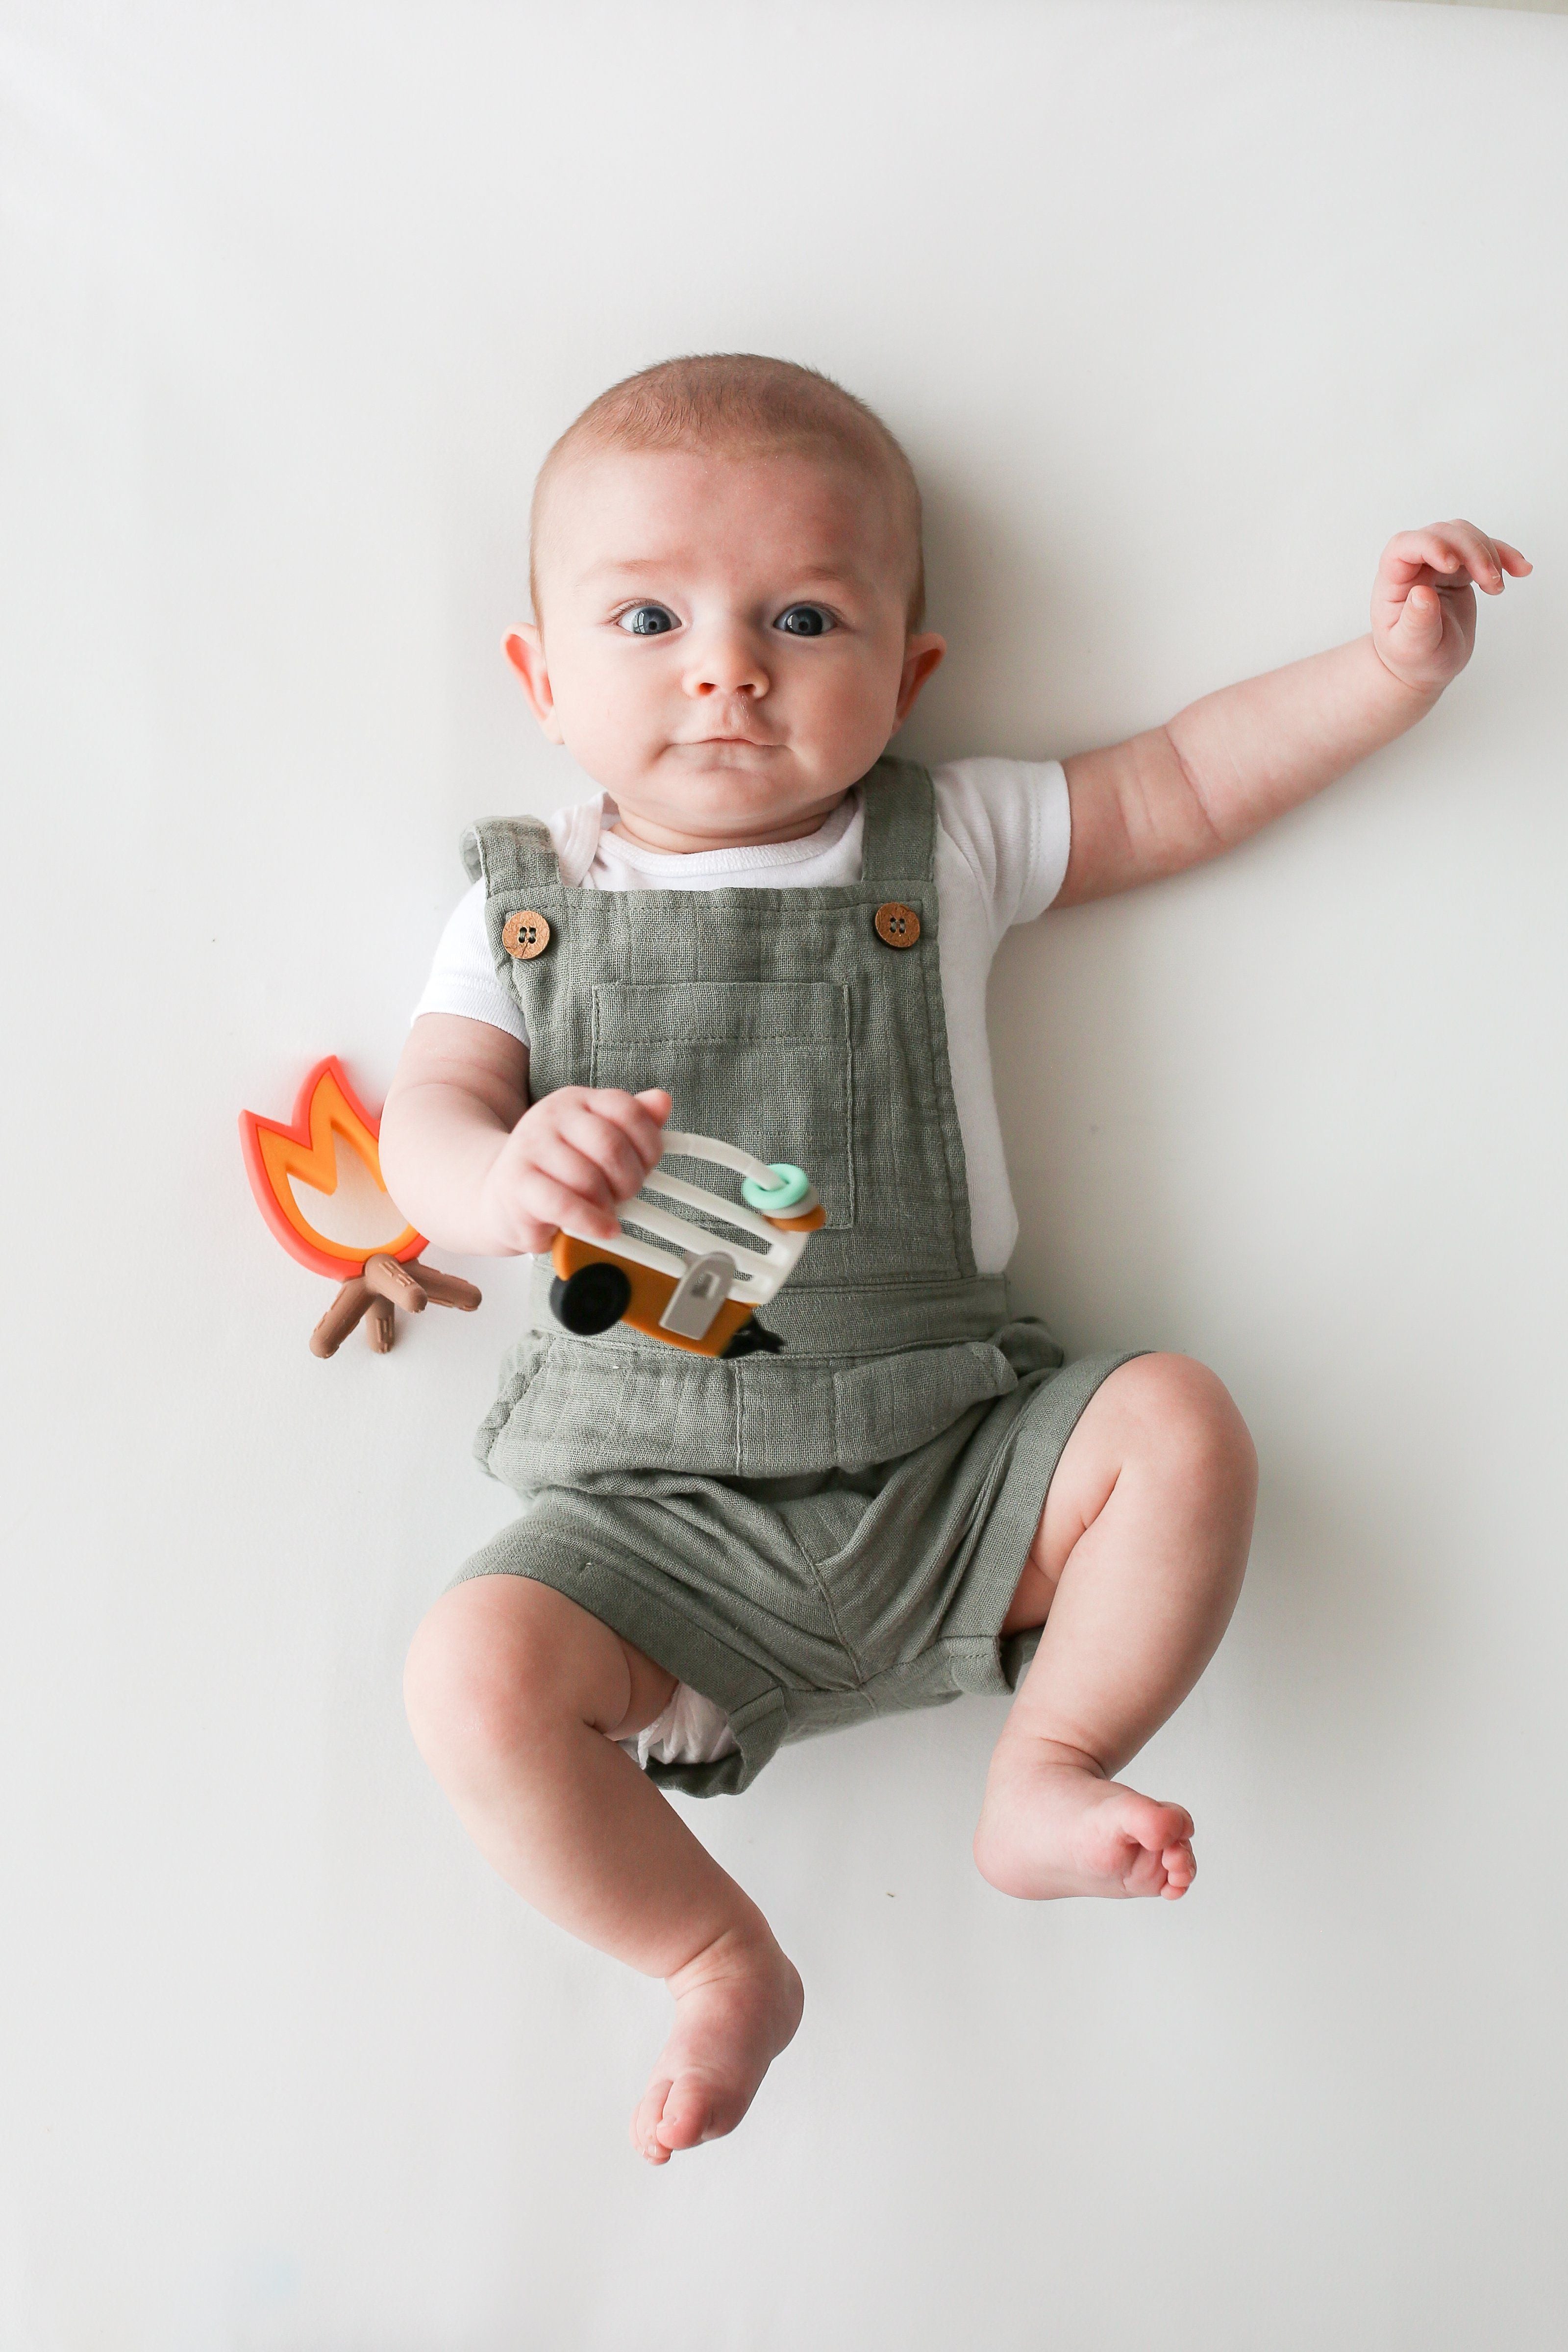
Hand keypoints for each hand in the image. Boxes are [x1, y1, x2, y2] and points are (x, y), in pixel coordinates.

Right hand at [477, 1085, 670, 1254]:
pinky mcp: (517, 1184)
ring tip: (605, 1212)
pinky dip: (592, 1222)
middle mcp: (550, 1116)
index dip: (648, 1144)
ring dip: (608, 1205)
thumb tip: (662, 1101)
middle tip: (625, 1195)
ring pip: (589, 1179)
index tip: (648, 1166)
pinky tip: (603, 1229)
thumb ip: (632, 1122)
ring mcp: (530, 1148)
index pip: (627, 1110)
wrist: (496, 1195)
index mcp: (577, 1100)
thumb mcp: (594, 1141)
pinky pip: (565, 1205)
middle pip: (610, 1146)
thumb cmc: (556, 1172)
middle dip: (629, 1179)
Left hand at [1371, 520, 1529, 695]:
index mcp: (1393, 581)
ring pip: (1464, 535)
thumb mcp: (1412, 648)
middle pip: (1443, 534)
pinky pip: (1483, 550)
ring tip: (1498, 588)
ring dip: (1489, 553)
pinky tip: (1522, 570)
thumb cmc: (1413, 659)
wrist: (1425, 666)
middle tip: (1493, 583)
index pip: (1404, 546)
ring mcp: (1436, 564)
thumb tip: (1422, 593)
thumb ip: (1416, 622)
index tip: (1453, 565)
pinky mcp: (1459, 569)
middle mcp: (1413, 566)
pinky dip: (1504, 556)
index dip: (1430, 545)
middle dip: (1472, 551)